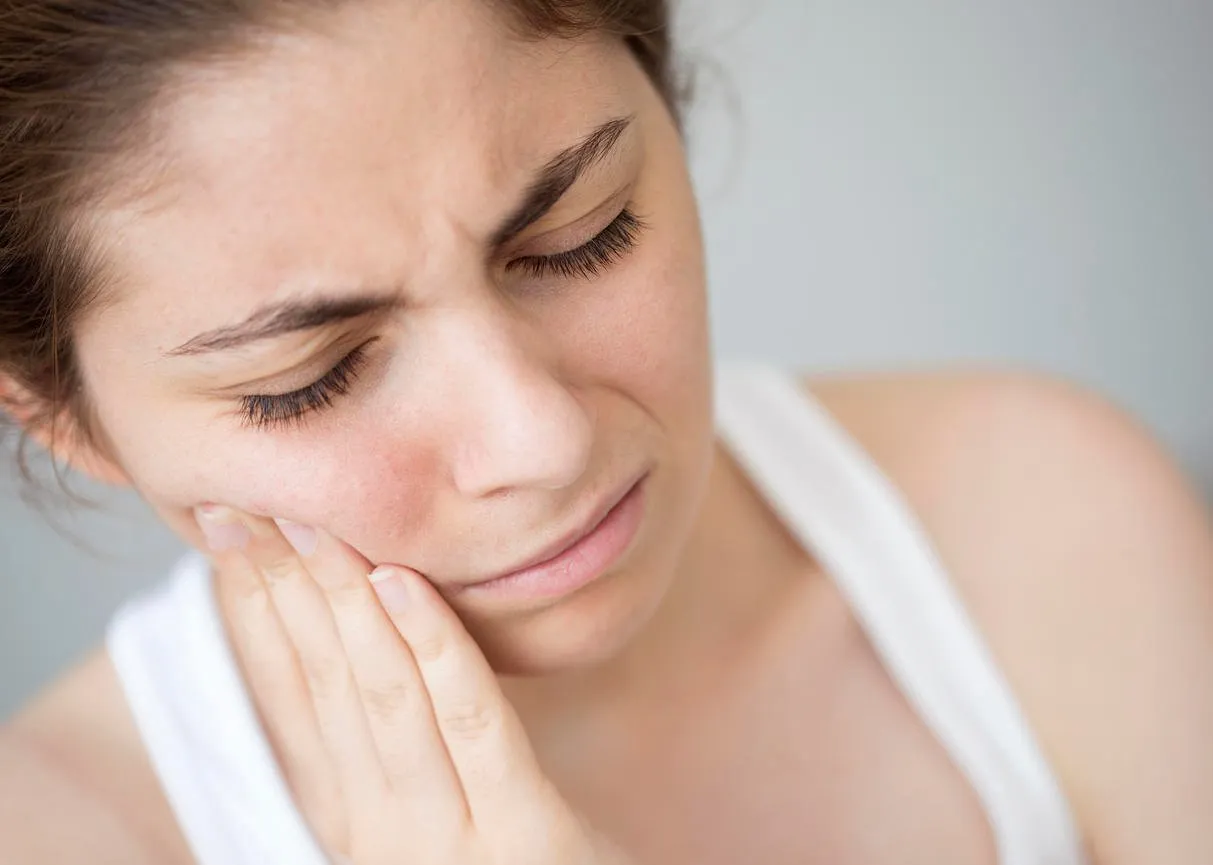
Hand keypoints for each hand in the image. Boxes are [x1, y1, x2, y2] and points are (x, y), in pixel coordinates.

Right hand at [194, 505, 631, 864]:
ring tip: (313, 524)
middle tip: (250, 501)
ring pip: (381, 695)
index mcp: (350, 816)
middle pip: (322, 684)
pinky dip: (435, 647)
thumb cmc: (507, 857)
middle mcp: (378, 830)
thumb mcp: (429, 801)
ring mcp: (445, 838)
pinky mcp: (523, 835)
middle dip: (281, 587)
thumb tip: (343, 634)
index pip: (288, 695)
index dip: (251, 609)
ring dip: (342, 603)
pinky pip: (469, 723)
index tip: (227, 529)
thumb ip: (386, 734)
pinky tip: (403, 581)